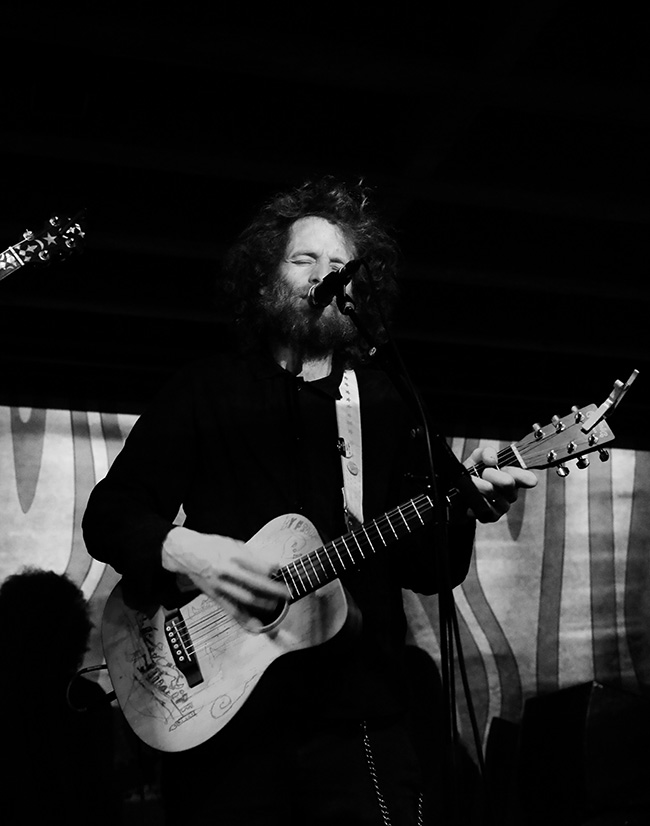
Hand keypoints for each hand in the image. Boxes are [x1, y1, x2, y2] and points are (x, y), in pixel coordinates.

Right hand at [162, 527, 289, 629]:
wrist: (186, 553)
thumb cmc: (211, 546)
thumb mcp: (232, 543)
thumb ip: (253, 555)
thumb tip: (273, 565)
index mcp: (233, 555)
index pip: (258, 565)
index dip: (273, 570)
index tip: (283, 573)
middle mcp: (227, 571)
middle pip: (255, 583)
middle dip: (273, 590)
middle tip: (287, 593)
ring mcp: (220, 585)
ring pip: (245, 598)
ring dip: (263, 604)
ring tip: (276, 605)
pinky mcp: (215, 596)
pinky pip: (231, 611)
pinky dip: (244, 620)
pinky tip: (256, 626)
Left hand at [465, 446, 537, 522]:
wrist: (457, 492)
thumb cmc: (472, 474)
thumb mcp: (477, 458)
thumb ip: (486, 452)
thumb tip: (492, 460)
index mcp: (512, 477)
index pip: (526, 477)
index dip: (523, 475)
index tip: (516, 473)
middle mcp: (510, 493)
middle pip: (508, 483)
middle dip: (492, 474)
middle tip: (483, 472)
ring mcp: (502, 506)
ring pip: (492, 492)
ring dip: (478, 484)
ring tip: (470, 481)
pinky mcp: (491, 517)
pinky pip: (483, 506)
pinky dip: (473, 498)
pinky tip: (470, 497)